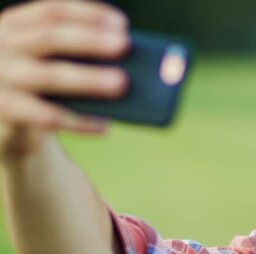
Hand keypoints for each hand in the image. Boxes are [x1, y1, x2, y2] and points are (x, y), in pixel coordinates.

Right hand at [0, 0, 129, 160]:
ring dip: (88, 79)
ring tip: (121, 83)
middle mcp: (3, 47)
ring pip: (48, 76)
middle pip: (49, 38)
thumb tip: (128, 64)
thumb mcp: (47, 62)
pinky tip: (104, 126)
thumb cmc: (37, 88)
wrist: (6, 125)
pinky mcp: (5, 110)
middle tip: (125, 45)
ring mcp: (1, 79)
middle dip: (89, 41)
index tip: (122, 25)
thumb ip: (76, 56)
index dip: (88, 15)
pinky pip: (46, 116)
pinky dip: (79, 122)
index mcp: (16, 26)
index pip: (53, 12)